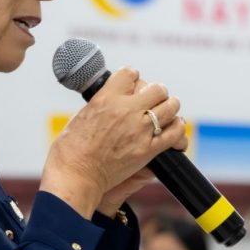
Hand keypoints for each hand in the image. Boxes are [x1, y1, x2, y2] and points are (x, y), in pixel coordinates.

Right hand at [41, 67, 185, 217]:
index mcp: (106, 98)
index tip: (133, 84)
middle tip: (153, 99)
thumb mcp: (82, 115)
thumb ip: (101, 105)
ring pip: (170, 106)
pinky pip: (174, 133)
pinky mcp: (148, 150)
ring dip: (170, 106)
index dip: (133, 78)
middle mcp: (125, 110)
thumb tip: (112, 100)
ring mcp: (139, 130)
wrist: (75, 175)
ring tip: (167, 110)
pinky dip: (177, 128)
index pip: (130, 73)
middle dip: (156, 92)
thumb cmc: (71, 149)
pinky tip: (174, 126)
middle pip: (156, 88)